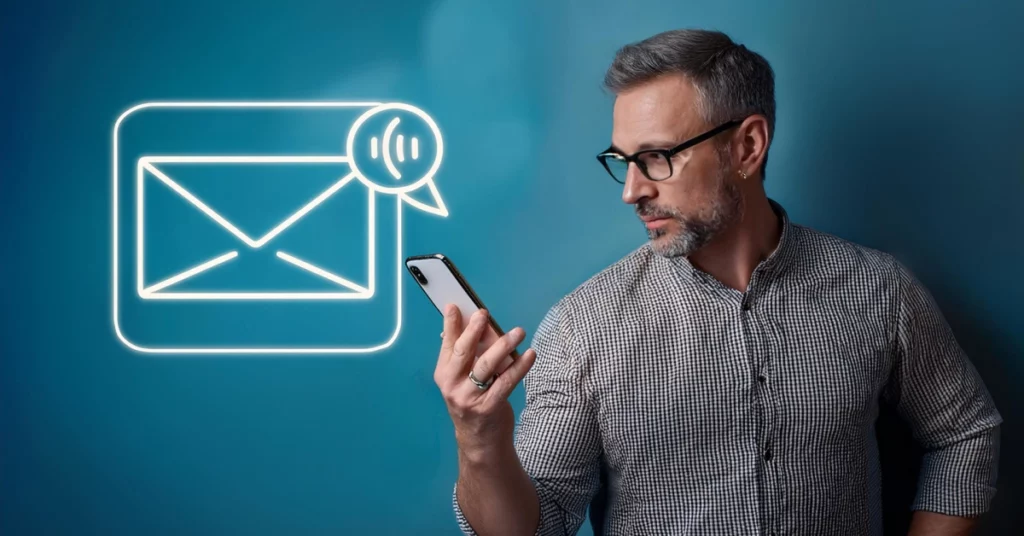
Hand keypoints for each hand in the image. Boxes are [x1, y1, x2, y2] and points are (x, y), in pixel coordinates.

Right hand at [434, 304, 537, 457]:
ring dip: (503, 345)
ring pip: (486, 366)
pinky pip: (506, 382)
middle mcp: (452, 386)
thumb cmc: (473, 402)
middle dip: (474, 330)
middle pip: (464, 352)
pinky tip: (530, 355)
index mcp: (443, 374)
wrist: (480, 442)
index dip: (451, 324)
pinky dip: (520, 367)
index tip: (456, 305)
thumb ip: (467, 354)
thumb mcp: (462, 379)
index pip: (448, 344)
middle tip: (485, 314)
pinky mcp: (489, 408)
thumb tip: (476, 323)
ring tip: (518, 332)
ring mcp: (469, 398)